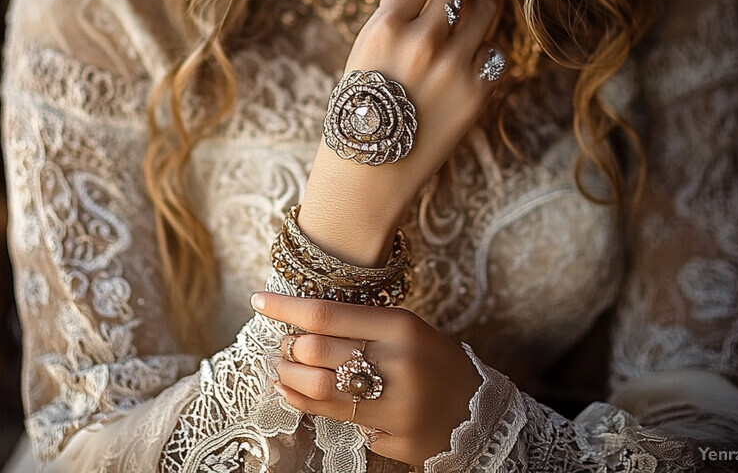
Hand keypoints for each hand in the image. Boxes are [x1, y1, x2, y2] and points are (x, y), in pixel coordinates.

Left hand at [252, 291, 482, 467]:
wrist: (479, 411)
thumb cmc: (434, 361)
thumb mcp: (406, 329)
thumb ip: (360, 326)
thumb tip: (303, 324)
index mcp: (400, 326)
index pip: (326, 313)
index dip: (286, 307)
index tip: (258, 300)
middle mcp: (396, 363)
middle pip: (315, 352)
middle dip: (287, 349)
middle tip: (282, 347)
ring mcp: (394, 405)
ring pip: (317, 390)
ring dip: (289, 379)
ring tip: (283, 370)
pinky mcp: (392, 437)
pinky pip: (336, 421)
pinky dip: (307, 405)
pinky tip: (297, 394)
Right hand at [301, 0, 503, 263]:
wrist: (370, 171)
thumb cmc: (360, 105)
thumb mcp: (364, 49)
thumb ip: (391, 2)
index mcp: (385, 26)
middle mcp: (421, 41)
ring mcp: (452, 68)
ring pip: (488, 9)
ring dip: (481, 9)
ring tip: (468, 23)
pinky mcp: (477, 94)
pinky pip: (497, 51)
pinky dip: (486, 53)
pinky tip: (468, 63)